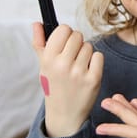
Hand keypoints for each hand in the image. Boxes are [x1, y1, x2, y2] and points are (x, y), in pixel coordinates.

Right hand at [32, 23, 103, 137]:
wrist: (64, 114)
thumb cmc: (53, 85)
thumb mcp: (43, 65)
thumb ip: (39, 42)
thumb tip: (37, 23)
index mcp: (48, 59)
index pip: (64, 29)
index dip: (65, 34)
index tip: (64, 43)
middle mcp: (63, 65)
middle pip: (78, 35)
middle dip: (76, 43)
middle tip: (72, 56)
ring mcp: (79, 73)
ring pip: (89, 46)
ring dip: (85, 53)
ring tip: (78, 66)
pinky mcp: (93, 79)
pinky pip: (99, 56)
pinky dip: (95, 61)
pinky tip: (87, 71)